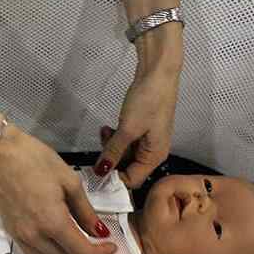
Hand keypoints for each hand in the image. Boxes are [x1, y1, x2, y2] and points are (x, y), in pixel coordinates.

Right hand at [0, 126, 115, 253]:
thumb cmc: (35, 160)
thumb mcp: (69, 181)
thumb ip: (86, 211)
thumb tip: (99, 231)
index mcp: (53, 222)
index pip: (82, 253)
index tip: (112, 247)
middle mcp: (35, 236)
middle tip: (101, 247)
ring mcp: (21, 237)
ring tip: (82, 246)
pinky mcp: (12, 233)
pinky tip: (59, 244)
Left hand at [94, 70, 178, 188]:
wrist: (158, 73)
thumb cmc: (148, 100)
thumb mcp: (128, 129)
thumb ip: (114, 152)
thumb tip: (101, 172)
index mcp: (155, 156)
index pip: (132, 180)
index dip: (113, 178)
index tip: (94, 172)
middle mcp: (153, 152)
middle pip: (127, 168)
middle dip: (110, 159)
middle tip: (100, 145)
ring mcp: (148, 141)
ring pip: (124, 154)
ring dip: (111, 147)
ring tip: (105, 132)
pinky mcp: (143, 130)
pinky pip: (126, 142)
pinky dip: (116, 138)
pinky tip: (109, 128)